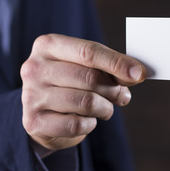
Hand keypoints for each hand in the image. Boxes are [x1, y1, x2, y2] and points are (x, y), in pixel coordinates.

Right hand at [20, 34, 145, 151]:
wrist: (42, 112)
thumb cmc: (69, 84)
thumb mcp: (86, 68)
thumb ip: (109, 67)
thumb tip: (137, 73)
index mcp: (47, 45)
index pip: (88, 52)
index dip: (117, 63)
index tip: (139, 73)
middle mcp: (34, 68)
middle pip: (90, 78)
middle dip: (114, 89)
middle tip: (123, 96)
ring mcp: (31, 95)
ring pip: (86, 102)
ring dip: (105, 108)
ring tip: (105, 108)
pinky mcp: (33, 122)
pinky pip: (76, 124)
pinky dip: (90, 124)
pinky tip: (87, 120)